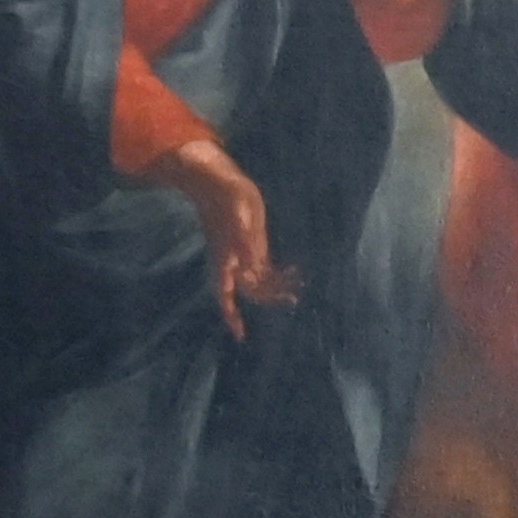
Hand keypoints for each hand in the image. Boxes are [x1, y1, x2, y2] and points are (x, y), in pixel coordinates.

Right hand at [144, 137, 298, 333]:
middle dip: (269, 298)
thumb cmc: (225, 197)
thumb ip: (247, 241)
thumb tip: (255, 266)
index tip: (240, 335)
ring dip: (278, 287)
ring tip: (298, 288)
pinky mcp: (253, 245)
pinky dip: (279, 274)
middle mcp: (234, 262)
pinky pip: (265, 268)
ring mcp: (244, 254)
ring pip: (261, 281)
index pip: (226, 295)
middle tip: (292, 298)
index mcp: (226, 260)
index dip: (232, 315)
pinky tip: (294, 272)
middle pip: (251, 291)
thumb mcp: (239, 216)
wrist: (219, 182)